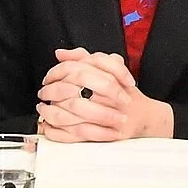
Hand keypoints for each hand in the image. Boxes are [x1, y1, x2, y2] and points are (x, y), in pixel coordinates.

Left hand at [36, 48, 172, 141]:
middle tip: (44, 92)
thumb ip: (85, 59)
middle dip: (52, 92)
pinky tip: (50, 126)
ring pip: (72, 112)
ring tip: (44, 109)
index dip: (59, 72)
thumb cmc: (125, 94)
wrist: (144, 116)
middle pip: (74, 89)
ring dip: (52, 111)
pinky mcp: (107, 132)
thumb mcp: (110, 69)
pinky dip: (59, 131)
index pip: (79, 68)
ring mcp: (110, 114)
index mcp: (111, 75)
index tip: (49, 77)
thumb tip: (61, 54)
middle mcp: (111, 94)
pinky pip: (76, 134)